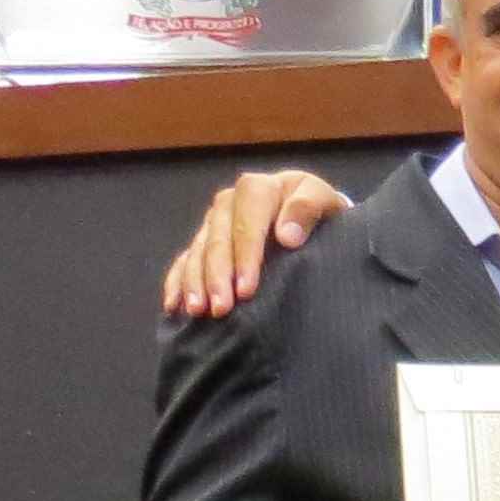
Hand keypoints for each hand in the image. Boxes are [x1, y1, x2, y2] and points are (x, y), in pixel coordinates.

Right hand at [161, 170, 350, 317]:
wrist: (314, 219)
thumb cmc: (322, 214)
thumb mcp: (325, 202)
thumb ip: (308, 209)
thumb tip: (287, 236)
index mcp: (259, 189)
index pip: (246, 218)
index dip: (244, 254)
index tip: (247, 289)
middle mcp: (231, 203)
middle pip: (218, 238)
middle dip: (217, 275)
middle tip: (220, 309)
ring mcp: (215, 223)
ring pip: (199, 250)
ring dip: (195, 281)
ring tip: (196, 311)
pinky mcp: (206, 241)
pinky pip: (185, 259)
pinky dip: (178, 281)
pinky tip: (174, 305)